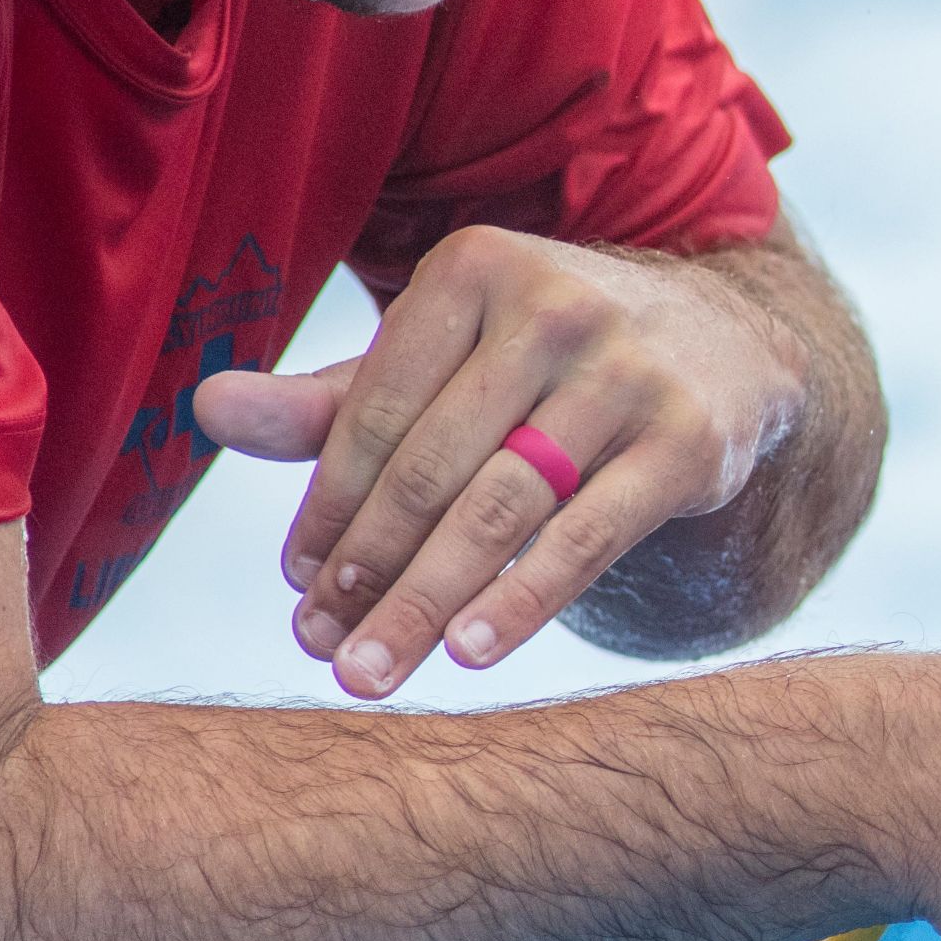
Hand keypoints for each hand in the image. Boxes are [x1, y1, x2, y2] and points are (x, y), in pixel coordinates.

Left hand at [194, 226, 807, 698]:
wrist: (733, 345)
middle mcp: (557, 307)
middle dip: (368, 569)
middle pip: (433, 466)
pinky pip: (589, 537)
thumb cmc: (555, 361)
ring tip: (374, 670)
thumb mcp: (453, 361)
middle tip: (320, 647)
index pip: (378, 409)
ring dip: (427, 601)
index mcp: (476, 269)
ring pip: (502, 508)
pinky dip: (524, 599)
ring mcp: (630, 373)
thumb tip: (206, 409)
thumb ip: (336, 398)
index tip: (299, 584)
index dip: (328, 505)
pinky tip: (470, 651)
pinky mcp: (690, 441)